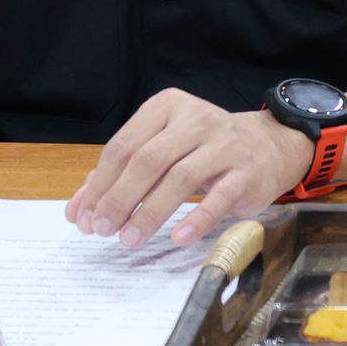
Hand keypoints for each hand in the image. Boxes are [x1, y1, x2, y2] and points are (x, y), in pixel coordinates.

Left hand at [65, 89, 310, 247]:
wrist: (268, 147)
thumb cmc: (203, 150)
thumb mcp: (162, 150)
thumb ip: (119, 176)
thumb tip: (78, 211)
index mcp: (167, 107)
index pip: (124, 146)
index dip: (100, 184)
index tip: (85, 216)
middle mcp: (196, 120)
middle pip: (148, 160)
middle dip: (119, 199)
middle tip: (103, 230)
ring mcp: (224, 145)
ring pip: (180, 178)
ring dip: (150, 213)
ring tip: (130, 238)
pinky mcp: (246, 172)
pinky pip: (218, 197)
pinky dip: (196, 220)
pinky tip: (177, 237)